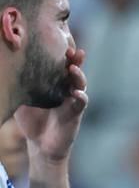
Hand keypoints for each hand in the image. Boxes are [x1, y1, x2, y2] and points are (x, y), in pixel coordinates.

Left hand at [13, 45, 87, 162]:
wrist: (40, 144)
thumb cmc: (31, 119)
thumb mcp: (21, 98)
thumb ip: (18, 85)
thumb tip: (4, 68)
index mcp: (53, 83)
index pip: (59, 65)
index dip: (61, 54)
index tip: (59, 43)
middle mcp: (65, 89)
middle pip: (73, 70)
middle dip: (75, 60)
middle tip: (72, 51)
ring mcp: (72, 100)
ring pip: (80, 84)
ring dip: (78, 76)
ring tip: (73, 69)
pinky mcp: (75, 114)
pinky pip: (81, 103)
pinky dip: (81, 98)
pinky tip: (77, 93)